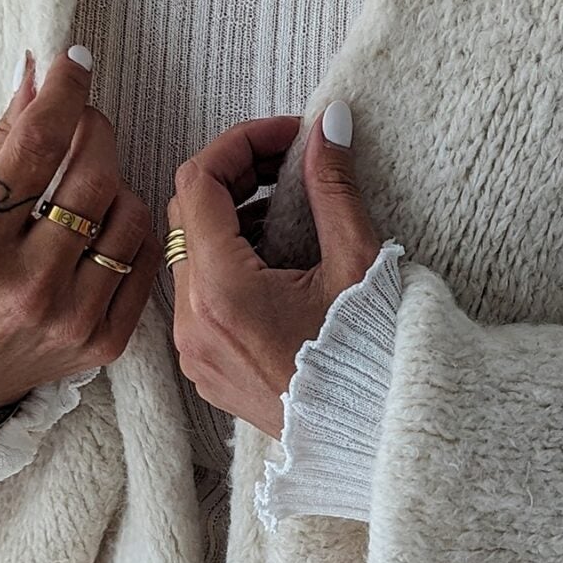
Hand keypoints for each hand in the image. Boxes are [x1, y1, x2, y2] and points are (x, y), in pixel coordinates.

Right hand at [0, 47, 156, 410]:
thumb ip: (1, 142)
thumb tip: (37, 72)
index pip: (32, 148)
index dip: (61, 95)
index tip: (75, 62)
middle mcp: (25, 287)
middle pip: (92, 177)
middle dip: (95, 131)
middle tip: (84, 122)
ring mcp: (71, 318)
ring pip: (129, 213)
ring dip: (114, 184)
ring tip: (83, 191)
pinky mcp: (105, 342)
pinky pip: (145, 257)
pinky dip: (130, 230)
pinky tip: (103, 229)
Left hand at [166, 101, 385, 440]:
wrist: (376, 437)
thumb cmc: (373, 358)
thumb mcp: (358, 262)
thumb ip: (334, 186)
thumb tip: (331, 124)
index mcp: (221, 291)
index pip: (198, 181)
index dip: (240, 143)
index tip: (287, 137)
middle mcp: (192, 322)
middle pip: (186, 214)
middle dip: (236, 176)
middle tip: (291, 165)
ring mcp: (193, 350)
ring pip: (189, 254)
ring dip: (233, 219)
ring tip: (293, 212)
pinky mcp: (205, 368)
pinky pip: (198, 296)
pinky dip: (229, 263)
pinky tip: (280, 260)